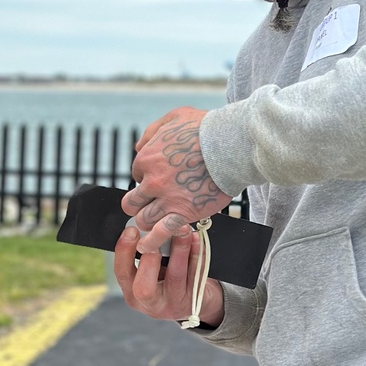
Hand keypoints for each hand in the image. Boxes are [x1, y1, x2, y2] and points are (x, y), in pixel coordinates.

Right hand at [113, 225, 224, 327]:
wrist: (192, 302)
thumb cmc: (166, 281)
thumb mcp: (149, 273)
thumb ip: (144, 254)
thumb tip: (144, 225)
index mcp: (132, 293)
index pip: (121, 273)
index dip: (124, 251)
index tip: (132, 230)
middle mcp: (150, 304)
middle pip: (143, 288)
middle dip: (150, 259)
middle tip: (157, 235)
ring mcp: (173, 304)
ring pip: (175, 277)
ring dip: (179, 249)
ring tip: (182, 229)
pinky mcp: (194, 301)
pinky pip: (196, 275)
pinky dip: (197, 254)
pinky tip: (196, 239)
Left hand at [120, 107, 230, 252]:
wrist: (232, 144)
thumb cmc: (206, 128)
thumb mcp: (173, 117)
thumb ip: (152, 131)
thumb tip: (138, 147)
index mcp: (147, 158)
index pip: (137, 175)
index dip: (147, 178)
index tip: (160, 180)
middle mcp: (152, 180)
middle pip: (133, 200)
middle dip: (140, 202)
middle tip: (150, 204)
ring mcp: (166, 198)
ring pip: (144, 218)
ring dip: (148, 220)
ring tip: (154, 222)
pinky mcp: (183, 213)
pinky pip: (161, 232)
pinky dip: (152, 242)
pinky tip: (147, 247)